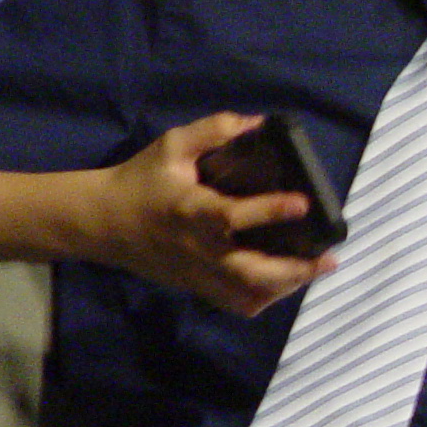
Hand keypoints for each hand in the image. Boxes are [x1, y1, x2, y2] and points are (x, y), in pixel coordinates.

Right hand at [90, 112, 332, 316]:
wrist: (101, 223)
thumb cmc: (140, 181)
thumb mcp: (170, 146)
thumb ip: (212, 130)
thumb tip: (257, 122)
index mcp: (191, 211)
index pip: (231, 217)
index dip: (268, 210)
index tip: (302, 202)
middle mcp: (197, 250)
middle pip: (249, 274)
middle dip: (293, 271)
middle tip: (326, 258)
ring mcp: (197, 274)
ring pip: (246, 296)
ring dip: (284, 287)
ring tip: (313, 269)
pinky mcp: (195, 287)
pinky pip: (234, 304)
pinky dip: (262, 298)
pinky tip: (284, 283)